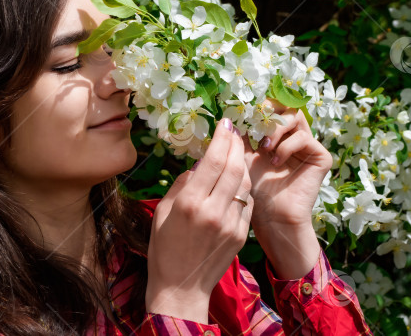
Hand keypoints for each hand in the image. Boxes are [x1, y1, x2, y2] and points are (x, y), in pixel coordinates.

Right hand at [145, 118, 252, 323]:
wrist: (182, 288)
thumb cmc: (164, 249)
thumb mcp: (163, 212)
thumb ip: (183, 184)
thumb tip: (201, 165)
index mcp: (190, 203)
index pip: (213, 161)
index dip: (222, 138)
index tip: (225, 122)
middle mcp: (213, 211)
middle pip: (234, 167)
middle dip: (236, 144)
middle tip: (235, 130)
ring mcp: (231, 224)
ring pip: (245, 183)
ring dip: (242, 163)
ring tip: (237, 151)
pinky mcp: (241, 235)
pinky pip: (246, 202)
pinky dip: (242, 187)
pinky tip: (237, 180)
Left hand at [239, 100, 330, 278]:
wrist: (272, 218)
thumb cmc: (256, 191)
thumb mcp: (243, 158)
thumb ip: (241, 137)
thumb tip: (232, 116)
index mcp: (278, 136)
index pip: (273, 109)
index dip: (261, 106)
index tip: (246, 112)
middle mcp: (294, 138)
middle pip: (286, 107)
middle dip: (269, 113)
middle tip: (256, 123)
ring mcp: (309, 147)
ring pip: (296, 117)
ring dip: (277, 129)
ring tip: (265, 147)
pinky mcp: (321, 158)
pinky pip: (305, 138)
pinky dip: (287, 146)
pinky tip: (276, 162)